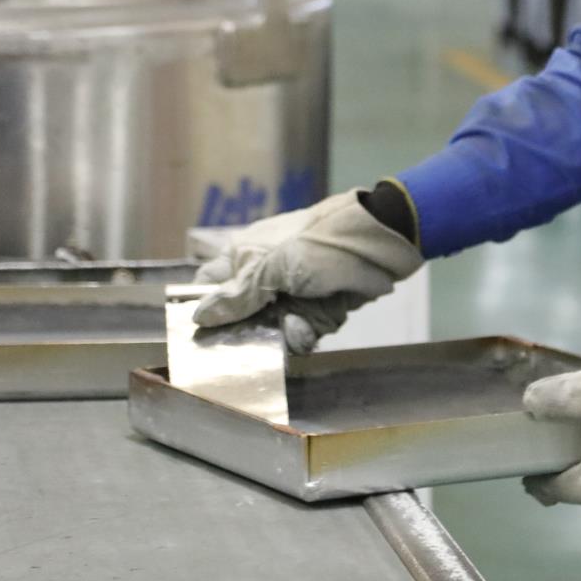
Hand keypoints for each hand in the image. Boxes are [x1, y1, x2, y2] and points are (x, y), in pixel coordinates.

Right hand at [189, 191, 422, 338]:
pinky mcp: (316, 309)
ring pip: (272, 331)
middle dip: (252, 332)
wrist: (382, 243)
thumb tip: (198, 317)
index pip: (208, 287)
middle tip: (258, 337)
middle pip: (241, 319)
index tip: (204, 336)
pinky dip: (307, 333)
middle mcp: (264, 276)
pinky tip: (311, 327)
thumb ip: (237, 296)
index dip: (205, 310)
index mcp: (244, 256)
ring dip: (284, 333)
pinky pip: (301, 333)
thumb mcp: (273, 268)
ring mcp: (291, 293)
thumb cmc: (321, 244)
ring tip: (297, 324)